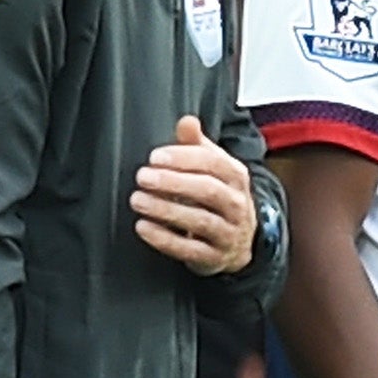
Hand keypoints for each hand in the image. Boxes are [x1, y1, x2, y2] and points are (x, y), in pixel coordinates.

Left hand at [132, 115, 256, 273]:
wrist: (239, 243)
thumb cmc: (218, 197)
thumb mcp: (213, 170)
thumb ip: (197, 146)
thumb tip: (187, 121)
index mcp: (236, 177)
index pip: (213, 163)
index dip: (183, 158)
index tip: (155, 157)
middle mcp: (237, 204)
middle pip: (208, 191)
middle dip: (173, 182)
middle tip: (142, 177)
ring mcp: (228, 233)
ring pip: (200, 220)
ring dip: (166, 210)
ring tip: (138, 200)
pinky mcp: (214, 257)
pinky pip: (190, 249)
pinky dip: (165, 239)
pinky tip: (144, 228)